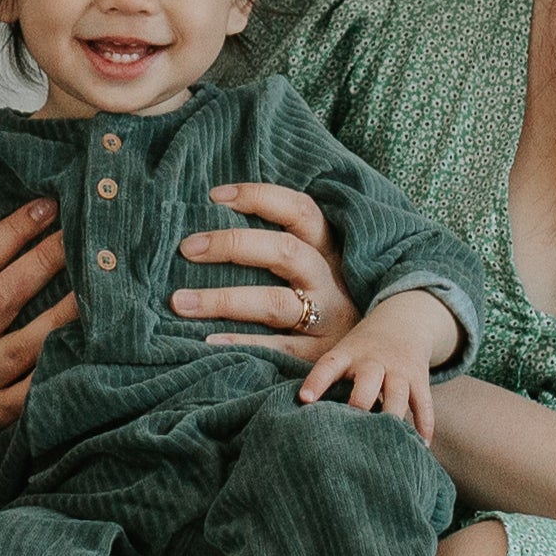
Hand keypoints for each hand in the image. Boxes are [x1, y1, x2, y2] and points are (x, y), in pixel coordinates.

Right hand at [0, 199, 75, 447]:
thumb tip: (40, 217)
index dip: (10, 231)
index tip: (48, 205)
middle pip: (3, 296)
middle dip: (45, 260)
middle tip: (84, 233)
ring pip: (28, 344)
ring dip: (66, 313)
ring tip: (102, 285)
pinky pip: (36, 392)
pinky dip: (64, 369)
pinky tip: (95, 348)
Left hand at [175, 182, 349, 357]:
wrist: (375, 358)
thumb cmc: (334, 303)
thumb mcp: (324, 269)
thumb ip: (287, 247)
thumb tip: (223, 219)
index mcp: (330, 251)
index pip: (300, 211)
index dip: (260, 198)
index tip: (216, 197)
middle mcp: (329, 281)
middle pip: (284, 252)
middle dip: (232, 245)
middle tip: (188, 248)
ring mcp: (326, 320)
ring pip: (274, 303)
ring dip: (223, 300)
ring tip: (180, 302)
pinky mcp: (316, 356)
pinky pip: (275, 348)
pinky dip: (241, 342)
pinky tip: (208, 341)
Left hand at [298, 290, 456, 440]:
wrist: (404, 323)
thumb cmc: (362, 351)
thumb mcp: (344, 354)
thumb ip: (330, 380)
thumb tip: (305, 419)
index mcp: (348, 354)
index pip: (329, 365)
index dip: (316, 381)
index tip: (304, 400)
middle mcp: (373, 361)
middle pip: (367, 381)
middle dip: (360, 403)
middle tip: (352, 428)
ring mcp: (399, 370)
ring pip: (398, 395)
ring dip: (393, 418)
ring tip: (389, 444)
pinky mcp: (419, 379)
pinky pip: (424, 403)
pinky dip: (424, 425)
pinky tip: (421, 445)